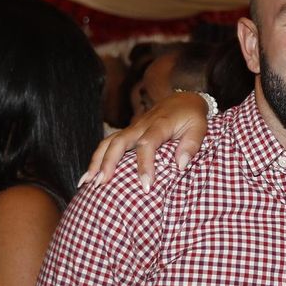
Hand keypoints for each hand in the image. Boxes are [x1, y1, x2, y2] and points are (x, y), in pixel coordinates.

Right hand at [82, 91, 209, 190]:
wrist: (182, 99)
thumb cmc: (191, 117)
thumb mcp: (199, 128)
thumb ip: (191, 145)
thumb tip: (181, 165)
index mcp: (159, 125)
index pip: (147, 144)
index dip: (144, 165)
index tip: (146, 186)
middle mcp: (141, 126)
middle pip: (119, 142)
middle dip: (108, 163)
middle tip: (101, 184)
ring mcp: (131, 129)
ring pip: (108, 142)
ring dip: (96, 161)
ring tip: (86, 182)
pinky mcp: (127, 133)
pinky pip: (107, 144)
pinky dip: (96, 159)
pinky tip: (88, 176)